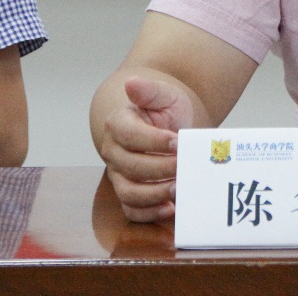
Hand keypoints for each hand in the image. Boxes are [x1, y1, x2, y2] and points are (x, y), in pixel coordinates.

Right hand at [99, 76, 193, 221]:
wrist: (168, 127)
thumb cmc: (166, 111)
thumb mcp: (164, 95)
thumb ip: (150, 90)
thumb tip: (131, 83)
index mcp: (118, 123)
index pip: (128, 134)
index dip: (152, 140)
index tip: (177, 140)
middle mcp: (113, 151)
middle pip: (130, 166)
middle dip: (159, 168)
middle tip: (183, 166)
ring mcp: (119, 175)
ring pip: (129, 192)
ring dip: (154, 194)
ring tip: (178, 188)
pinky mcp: (129, 193)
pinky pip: (132, 210)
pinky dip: (149, 213)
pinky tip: (171, 208)